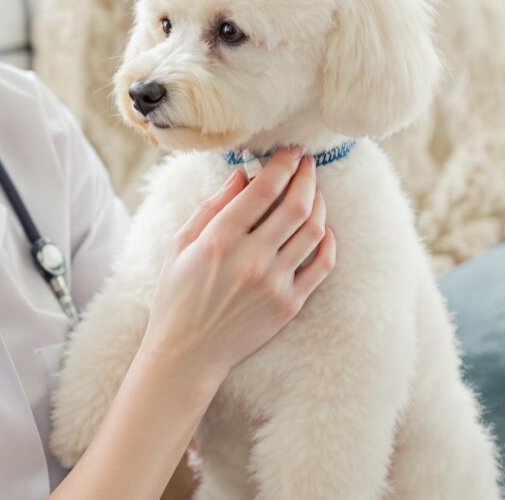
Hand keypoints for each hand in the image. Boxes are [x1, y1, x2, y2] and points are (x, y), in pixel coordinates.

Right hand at [142, 146, 335, 398]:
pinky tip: (322, 228)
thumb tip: (241, 176)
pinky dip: (327, 240)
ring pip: (313, 230)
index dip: (282, 164)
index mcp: (220, 239)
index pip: (263, 190)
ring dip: (318, 203)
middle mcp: (251, 259)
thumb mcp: (180, 245)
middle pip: (295, 205)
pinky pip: (321, 265)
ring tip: (313, 191)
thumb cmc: (177, 295)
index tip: (289, 151)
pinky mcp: (289, 304)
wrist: (187, 353)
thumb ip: (211, 208)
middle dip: (306, 176)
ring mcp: (274, 283)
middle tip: (307, 163)